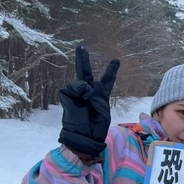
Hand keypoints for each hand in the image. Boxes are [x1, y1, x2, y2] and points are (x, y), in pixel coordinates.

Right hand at [58, 46, 119, 161]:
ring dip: (87, 90)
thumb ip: (96, 94)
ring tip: (88, 101)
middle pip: (86, 73)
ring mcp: (77, 93)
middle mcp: (88, 92)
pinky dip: (80, 91)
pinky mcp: (67, 94)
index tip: (116, 60)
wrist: (83, 135)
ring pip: (81, 81)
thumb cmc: (96, 125)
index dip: (111, 71)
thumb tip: (86, 85)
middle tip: (81, 48)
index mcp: (100, 96)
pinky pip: (74, 87)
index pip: (106, 81)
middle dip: (83, 60)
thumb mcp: (103, 109)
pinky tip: (83, 98)